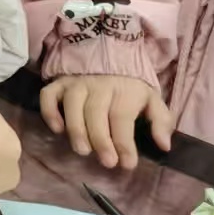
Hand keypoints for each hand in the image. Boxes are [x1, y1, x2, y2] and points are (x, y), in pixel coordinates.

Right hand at [39, 73, 173, 169]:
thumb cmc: (130, 85)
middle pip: (96, 112)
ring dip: (76, 129)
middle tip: (107, 162)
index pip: (122, 117)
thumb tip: (164, 145)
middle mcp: (98, 85)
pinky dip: (50, 112)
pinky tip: (57, 130)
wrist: (109, 50)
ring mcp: (76, 83)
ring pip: (72, 105)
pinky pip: (49, 95)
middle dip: (101, 140)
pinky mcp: (59, 83)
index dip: (124, 143)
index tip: (127, 164)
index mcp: (124, 90)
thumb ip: (160, 121)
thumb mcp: (152, 99)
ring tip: (83, 150)